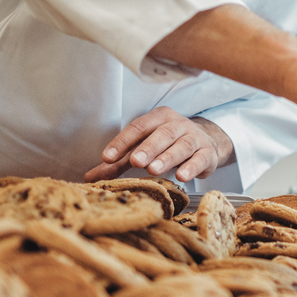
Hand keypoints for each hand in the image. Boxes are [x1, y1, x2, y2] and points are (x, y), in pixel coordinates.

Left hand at [85, 109, 232, 182]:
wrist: (205, 143)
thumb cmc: (168, 145)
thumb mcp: (142, 149)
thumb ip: (117, 163)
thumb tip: (89, 178)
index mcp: (158, 118)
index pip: (138, 127)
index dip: (122, 141)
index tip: (106, 157)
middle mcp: (177, 124)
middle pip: (162, 134)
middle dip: (148, 147)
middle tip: (135, 161)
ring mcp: (194, 138)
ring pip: (181, 145)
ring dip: (167, 157)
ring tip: (154, 170)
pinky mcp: (207, 153)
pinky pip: (200, 159)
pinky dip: (191, 167)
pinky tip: (181, 176)